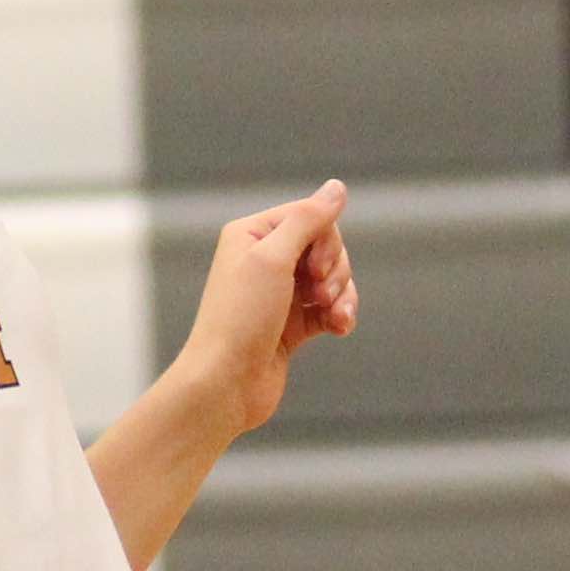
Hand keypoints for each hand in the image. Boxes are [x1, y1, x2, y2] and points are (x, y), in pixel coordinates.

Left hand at [171, 180, 358, 439]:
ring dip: (343, 294)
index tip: (317, 269)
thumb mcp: (272, 258)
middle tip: (321, 292)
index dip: (325, 240)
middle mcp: (263, 260)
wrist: (226, 383)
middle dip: (335, 269)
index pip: (310, 216)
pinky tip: (340, 328)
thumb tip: (337, 187)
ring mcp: (279, 293)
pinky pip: (330, 308)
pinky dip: (340, 315)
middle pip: (326, 246)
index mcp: (251, 235)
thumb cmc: (241, 318)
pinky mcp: (292, 324)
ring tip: (337, 317)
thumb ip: (307, 220)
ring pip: (332, 278)